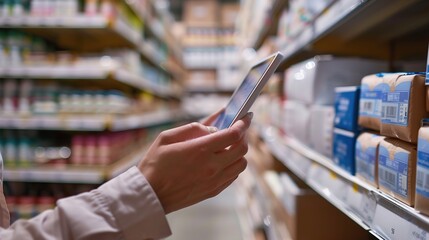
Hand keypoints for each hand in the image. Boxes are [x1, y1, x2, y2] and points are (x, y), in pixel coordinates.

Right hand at [137, 112, 252, 213]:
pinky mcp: (213, 191)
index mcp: (200, 150)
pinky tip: (222, 160)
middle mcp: (212, 166)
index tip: (245, 117)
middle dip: (243, 136)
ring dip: (240, 152)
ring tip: (230, 145)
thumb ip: (192, 128)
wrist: (149, 195)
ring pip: (242, 164)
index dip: (243, 123)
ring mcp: (214, 181)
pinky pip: (233, 176)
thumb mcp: (167, 137)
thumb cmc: (154, 164)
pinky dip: (233, 165)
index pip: (233, 134)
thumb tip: (213, 127)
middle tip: (238, 129)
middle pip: (242, 149)